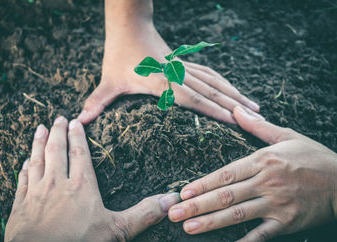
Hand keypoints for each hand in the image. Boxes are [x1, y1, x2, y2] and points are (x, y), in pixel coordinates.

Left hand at [1, 117, 179, 241]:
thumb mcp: (118, 230)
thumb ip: (144, 214)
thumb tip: (171, 200)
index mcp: (82, 184)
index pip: (79, 153)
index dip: (78, 136)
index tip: (75, 121)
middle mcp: (57, 182)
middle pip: (57, 150)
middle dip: (58, 133)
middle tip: (58, 118)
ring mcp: (36, 192)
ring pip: (38, 160)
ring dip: (39, 143)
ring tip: (40, 128)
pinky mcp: (21, 206)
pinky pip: (22, 180)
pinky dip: (24, 168)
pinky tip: (25, 162)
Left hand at [77, 22, 259, 124]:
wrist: (130, 25)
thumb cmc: (119, 54)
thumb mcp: (109, 80)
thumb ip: (98, 101)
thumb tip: (80, 120)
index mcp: (163, 81)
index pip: (193, 98)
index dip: (214, 110)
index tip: (234, 120)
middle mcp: (179, 75)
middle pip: (212, 92)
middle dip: (234, 107)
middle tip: (256, 120)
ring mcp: (185, 69)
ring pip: (216, 82)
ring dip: (235, 95)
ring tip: (255, 107)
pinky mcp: (186, 65)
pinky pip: (211, 75)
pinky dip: (225, 85)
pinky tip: (235, 92)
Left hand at [168, 106, 336, 241]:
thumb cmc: (315, 158)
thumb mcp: (286, 136)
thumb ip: (256, 126)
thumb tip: (235, 108)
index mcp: (263, 160)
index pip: (225, 173)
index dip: (202, 183)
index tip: (182, 192)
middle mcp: (267, 182)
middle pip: (225, 195)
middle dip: (197, 205)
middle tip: (173, 213)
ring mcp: (277, 204)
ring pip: (238, 215)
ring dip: (211, 223)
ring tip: (188, 228)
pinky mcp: (288, 222)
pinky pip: (263, 234)